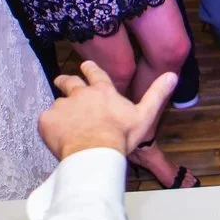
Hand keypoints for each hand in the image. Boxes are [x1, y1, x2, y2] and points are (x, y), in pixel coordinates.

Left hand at [39, 60, 178, 159]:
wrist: (94, 153)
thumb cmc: (121, 135)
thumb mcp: (145, 115)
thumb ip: (157, 94)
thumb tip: (172, 75)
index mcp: (102, 91)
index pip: (95, 73)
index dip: (90, 68)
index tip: (85, 66)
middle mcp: (80, 93)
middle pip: (69, 82)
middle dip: (65, 80)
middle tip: (62, 81)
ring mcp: (62, 106)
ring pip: (58, 103)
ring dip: (61, 109)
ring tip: (63, 121)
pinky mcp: (47, 120)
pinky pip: (46, 120)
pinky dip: (50, 126)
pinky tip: (57, 136)